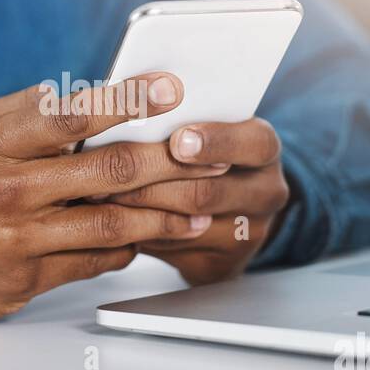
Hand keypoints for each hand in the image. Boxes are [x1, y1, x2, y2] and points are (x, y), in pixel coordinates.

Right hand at [0, 73, 227, 324]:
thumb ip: (21, 111)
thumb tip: (78, 92)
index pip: (72, 114)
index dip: (127, 99)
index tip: (172, 88)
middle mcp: (9, 189)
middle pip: (109, 170)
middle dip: (169, 160)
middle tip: (210, 152)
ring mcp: (19, 237)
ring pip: (113, 221)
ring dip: (164, 215)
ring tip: (201, 208)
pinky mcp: (27, 277)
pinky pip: (95, 259)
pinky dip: (130, 247)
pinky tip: (153, 237)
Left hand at [97, 118, 289, 284]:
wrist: (234, 212)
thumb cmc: (209, 156)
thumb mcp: (209, 130)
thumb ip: (181, 120)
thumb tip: (132, 106)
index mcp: (264, 148)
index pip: (253, 143)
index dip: (215, 142)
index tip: (178, 142)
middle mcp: (266, 191)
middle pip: (209, 190)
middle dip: (154, 181)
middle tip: (112, 172)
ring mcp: (249, 233)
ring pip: (189, 223)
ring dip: (140, 207)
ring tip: (102, 193)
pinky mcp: (225, 263)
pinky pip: (177, 249)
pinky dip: (142, 232)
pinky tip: (116, 220)